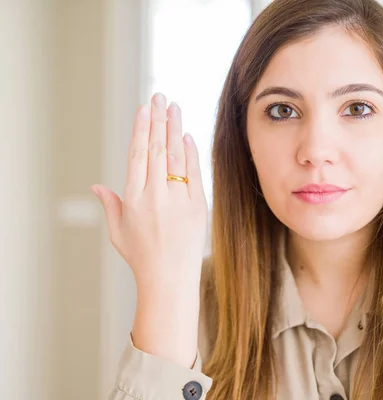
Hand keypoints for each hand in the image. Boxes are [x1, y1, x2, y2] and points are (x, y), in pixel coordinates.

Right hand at [91, 92, 207, 287]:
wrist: (170, 280)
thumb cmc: (142, 257)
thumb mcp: (118, 232)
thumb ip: (110, 205)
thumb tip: (96, 185)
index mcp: (133, 199)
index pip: (138, 155)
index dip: (142, 129)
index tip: (144, 109)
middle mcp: (155, 195)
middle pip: (157, 149)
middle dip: (159, 120)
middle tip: (160, 96)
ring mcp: (178, 200)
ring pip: (176, 156)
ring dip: (175, 129)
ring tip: (174, 107)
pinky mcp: (197, 206)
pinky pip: (194, 174)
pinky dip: (191, 153)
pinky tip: (187, 136)